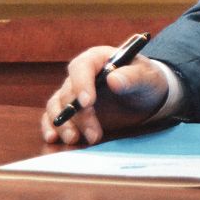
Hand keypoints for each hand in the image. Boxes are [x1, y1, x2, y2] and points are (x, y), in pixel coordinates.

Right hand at [40, 46, 168, 144]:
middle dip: (79, 115)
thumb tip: (113, 79)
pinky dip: (51, 127)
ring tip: (76, 140)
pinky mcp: (72, 111)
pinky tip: (53, 138)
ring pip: (58, 106)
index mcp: (98, 58)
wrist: (147, 98)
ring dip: (64, 124)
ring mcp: (74, 93)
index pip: (82, 67)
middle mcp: (81, 74)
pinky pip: (53, 117)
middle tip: (94, 134)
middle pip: (70, 92)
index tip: (88, 103)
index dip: (81, 84)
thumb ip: (133, 77)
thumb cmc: (147, 81)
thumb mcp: (147, 78)